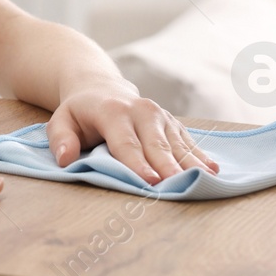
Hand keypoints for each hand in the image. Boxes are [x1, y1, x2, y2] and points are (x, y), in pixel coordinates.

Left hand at [48, 78, 218, 183]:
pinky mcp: (173, 123)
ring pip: (177, 144)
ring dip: (191, 164)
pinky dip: (200, 157)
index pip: (126, 143)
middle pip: (157, 145)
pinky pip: (188, 142)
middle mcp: (142, 111)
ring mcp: (161, 116)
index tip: (151, 182)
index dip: (138, 164)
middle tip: (180, 187)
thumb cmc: (80, 112)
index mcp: (113, 112)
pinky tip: (214, 171)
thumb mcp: (61, 120)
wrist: (102, 88)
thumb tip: (65, 159)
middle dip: (168, 168)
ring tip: (207, 182)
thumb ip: (61, 139)